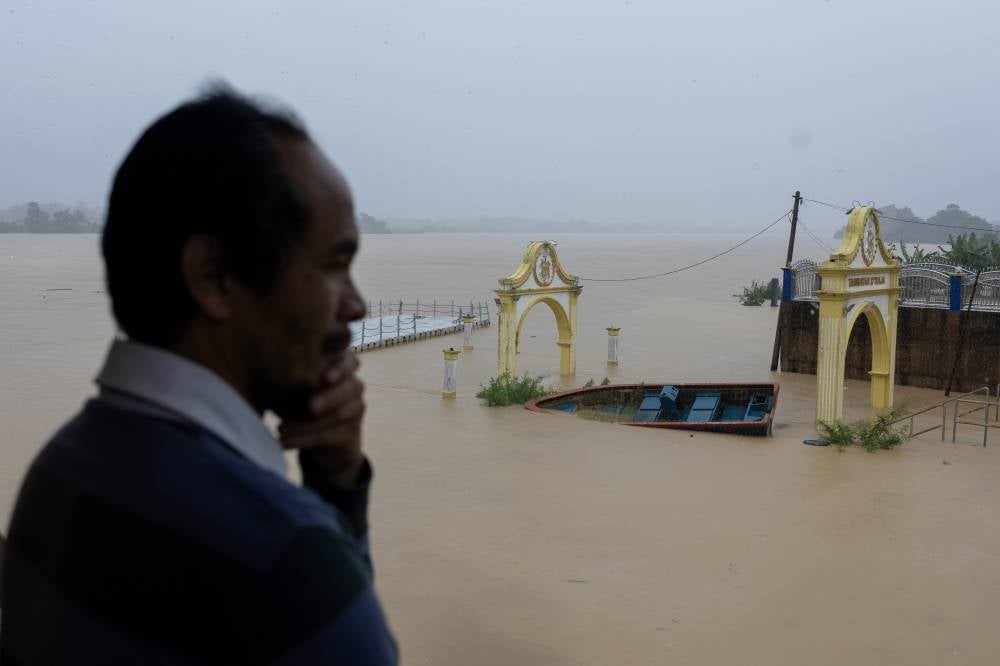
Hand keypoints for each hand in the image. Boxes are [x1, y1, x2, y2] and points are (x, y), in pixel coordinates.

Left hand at [279, 353, 365, 486]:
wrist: (327, 440)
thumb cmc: (305, 403)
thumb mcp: (301, 387)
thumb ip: (294, 377)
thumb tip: (263, 369)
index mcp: (343, 370)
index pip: (351, 362)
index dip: (342, 367)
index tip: (326, 376)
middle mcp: (355, 387)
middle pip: (351, 388)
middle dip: (330, 397)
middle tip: (310, 405)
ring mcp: (356, 410)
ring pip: (338, 415)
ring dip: (306, 424)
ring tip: (280, 429)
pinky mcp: (350, 433)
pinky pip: (328, 436)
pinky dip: (303, 440)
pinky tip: (284, 442)